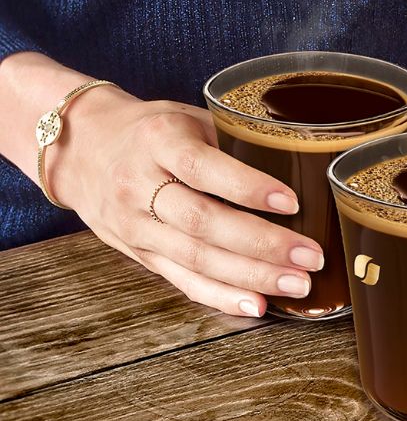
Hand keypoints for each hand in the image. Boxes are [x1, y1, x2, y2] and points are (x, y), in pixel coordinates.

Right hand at [50, 86, 323, 316]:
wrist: (83, 149)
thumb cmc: (151, 130)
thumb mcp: (186, 116)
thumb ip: (232, 140)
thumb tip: (300, 162)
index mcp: (158, 140)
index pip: (203, 168)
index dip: (248, 187)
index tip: (292, 202)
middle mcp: (140, 185)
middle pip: (203, 223)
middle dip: (262, 245)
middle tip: (310, 258)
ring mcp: (135, 225)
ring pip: (195, 259)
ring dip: (251, 277)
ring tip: (296, 285)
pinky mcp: (138, 254)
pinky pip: (182, 281)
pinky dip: (221, 296)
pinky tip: (256, 304)